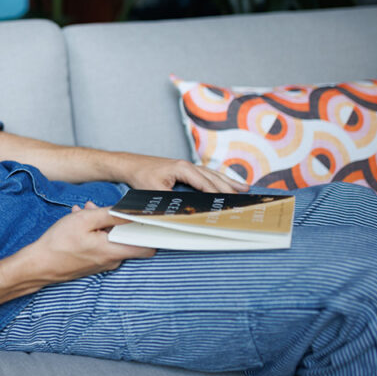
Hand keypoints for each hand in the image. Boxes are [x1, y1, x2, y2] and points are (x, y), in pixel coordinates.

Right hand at [18, 202, 154, 284]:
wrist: (38, 265)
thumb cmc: (59, 243)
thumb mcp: (85, 220)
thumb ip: (111, 215)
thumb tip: (131, 211)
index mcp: (113, 251)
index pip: (147, 247)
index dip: (151, 232)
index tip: (149, 218)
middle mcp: (111, 260)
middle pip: (126, 238)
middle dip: (118, 221)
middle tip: (102, 208)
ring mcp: (101, 263)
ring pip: (110, 239)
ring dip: (101, 224)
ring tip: (84, 211)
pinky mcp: (92, 263)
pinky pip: (100, 244)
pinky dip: (94, 232)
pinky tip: (79, 221)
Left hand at [119, 154, 249, 193]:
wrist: (132, 165)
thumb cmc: (141, 176)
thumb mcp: (153, 191)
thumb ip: (169, 200)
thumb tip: (181, 210)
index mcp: (182, 169)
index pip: (205, 184)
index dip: (217, 195)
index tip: (227, 205)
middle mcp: (188, 166)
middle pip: (213, 179)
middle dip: (229, 189)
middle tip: (243, 201)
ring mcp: (189, 167)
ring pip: (213, 175)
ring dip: (228, 183)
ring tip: (245, 190)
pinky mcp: (187, 170)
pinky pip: (207, 175)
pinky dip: (220, 180)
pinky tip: (230, 184)